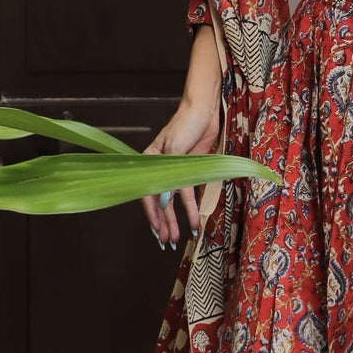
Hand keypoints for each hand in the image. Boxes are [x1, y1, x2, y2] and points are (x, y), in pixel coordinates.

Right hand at [142, 91, 219, 247]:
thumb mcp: (175, 149)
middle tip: (167, 242)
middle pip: (160, 201)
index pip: (148, 193)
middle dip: (163, 223)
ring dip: (175, 220)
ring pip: (173, 202)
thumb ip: (170, 176)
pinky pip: (189, 194)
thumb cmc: (185, 124)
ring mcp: (175, 172)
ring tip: (178, 238)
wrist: (205, 110)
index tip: (157, 230)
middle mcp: (160, 170)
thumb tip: (165, 202)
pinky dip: (191, 208)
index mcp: (149, 162)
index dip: (152, 213)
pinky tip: (194, 222)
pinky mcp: (190, 171)